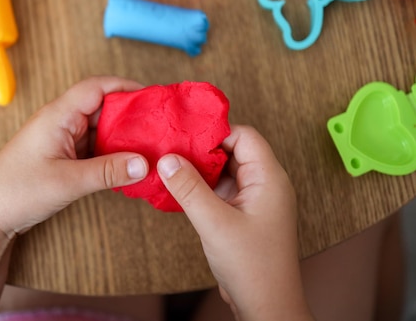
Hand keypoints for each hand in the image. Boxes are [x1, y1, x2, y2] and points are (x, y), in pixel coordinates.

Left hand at [0, 76, 148, 244]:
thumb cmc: (16, 191)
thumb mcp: (67, 181)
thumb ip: (108, 171)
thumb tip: (145, 163)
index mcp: (57, 115)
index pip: (96, 87)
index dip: (125, 86)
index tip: (152, 97)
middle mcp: (60, 122)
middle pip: (101, 107)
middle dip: (129, 115)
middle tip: (156, 127)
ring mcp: (60, 140)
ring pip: (98, 129)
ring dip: (121, 138)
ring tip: (148, 147)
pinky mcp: (61, 157)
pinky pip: (93, 148)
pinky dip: (110, 154)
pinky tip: (127, 165)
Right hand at [157, 125, 312, 320]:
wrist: (266, 307)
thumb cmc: (252, 266)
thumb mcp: (215, 223)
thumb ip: (189, 188)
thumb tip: (167, 159)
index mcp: (269, 178)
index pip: (244, 136)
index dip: (215, 133)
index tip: (185, 135)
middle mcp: (265, 184)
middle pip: (232, 151)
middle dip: (202, 150)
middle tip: (172, 150)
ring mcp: (254, 200)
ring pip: (225, 171)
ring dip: (200, 170)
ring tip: (171, 168)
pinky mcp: (243, 214)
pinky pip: (221, 190)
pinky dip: (202, 187)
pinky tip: (180, 190)